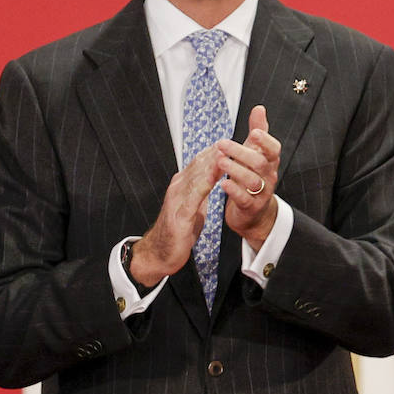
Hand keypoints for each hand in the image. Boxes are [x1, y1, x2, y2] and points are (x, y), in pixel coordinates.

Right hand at [130, 145, 223, 286]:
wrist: (160, 253)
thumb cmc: (178, 230)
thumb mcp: (193, 207)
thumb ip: (201, 192)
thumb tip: (212, 179)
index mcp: (183, 185)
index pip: (201, 162)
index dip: (217, 151)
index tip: (233, 141)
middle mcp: (178, 188)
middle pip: (199, 164)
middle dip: (216, 152)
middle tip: (233, 140)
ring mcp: (177, 200)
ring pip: (195, 176)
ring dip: (210, 164)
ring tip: (225, 152)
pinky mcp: (179, 215)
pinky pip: (193, 197)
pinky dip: (203, 185)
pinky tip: (213, 178)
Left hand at [219, 105, 280, 247]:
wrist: (253, 211)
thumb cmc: (252, 177)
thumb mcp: (255, 153)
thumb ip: (258, 131)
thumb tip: (259, 108)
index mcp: (269, 162)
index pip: (274, 149)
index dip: (265, 141)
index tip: (254, 133)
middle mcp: (268, 176)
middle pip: (260, 163)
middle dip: (241, 152)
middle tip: (222, 143)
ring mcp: (261, 192)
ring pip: (252, 181)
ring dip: (235, 170)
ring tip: (220, 161)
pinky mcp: (251, 206)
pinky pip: (244, 198)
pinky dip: (234, 190)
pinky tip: (223, 183)